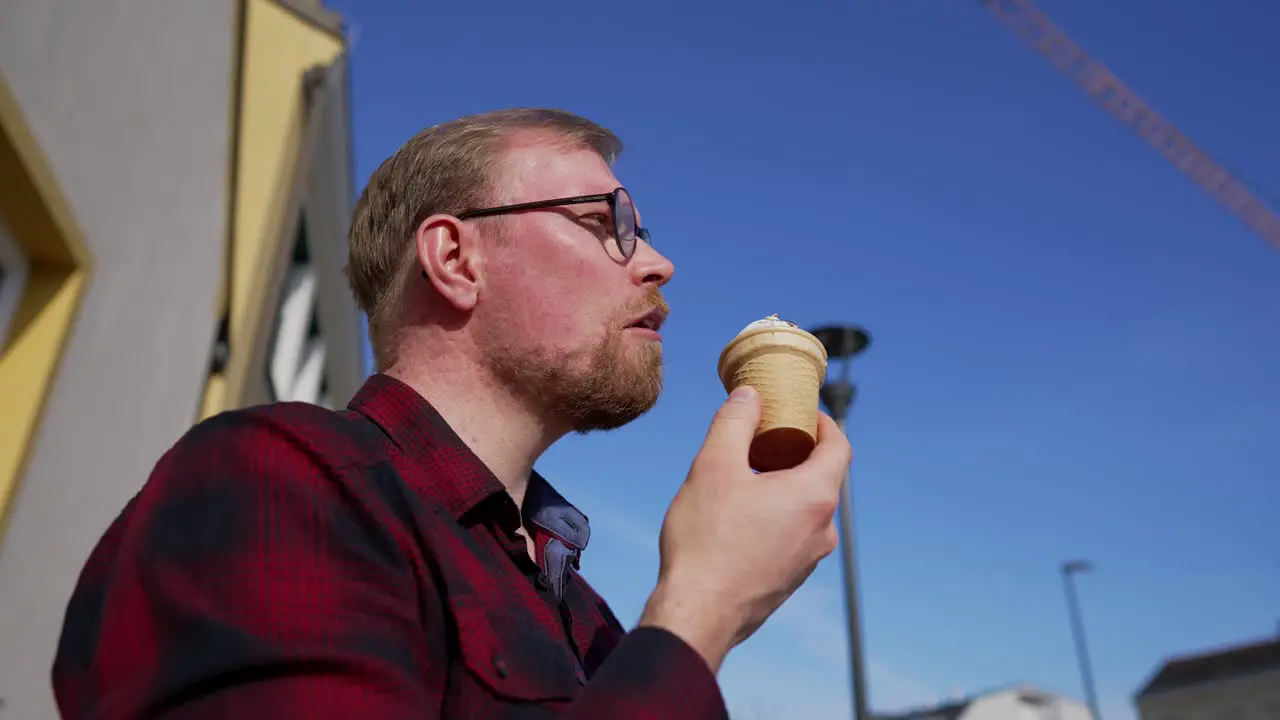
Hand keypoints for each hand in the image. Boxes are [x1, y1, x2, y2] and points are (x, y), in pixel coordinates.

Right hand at [639, 385, 851, 672]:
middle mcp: (823, 529)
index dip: (822, 422)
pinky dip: (776, 515)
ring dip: (784, 485)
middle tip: (763, 437)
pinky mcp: (789, 581)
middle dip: (796, 451)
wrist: (697, 614)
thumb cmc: (707, 539)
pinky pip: (792, 534)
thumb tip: (750, 394)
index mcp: (815, 496)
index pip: (839, 446)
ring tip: (745, 475)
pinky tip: (738, 517)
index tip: (798, 410)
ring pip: (806, 508)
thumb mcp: (714, 466)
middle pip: (823, 476)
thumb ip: (735, 422)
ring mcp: (808, 559)